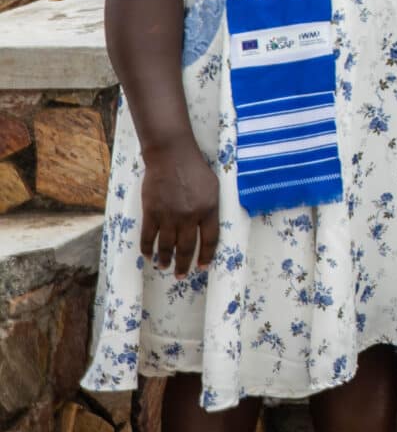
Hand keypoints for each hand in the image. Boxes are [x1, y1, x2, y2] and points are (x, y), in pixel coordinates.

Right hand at [137, 139, 220, 276]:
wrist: (172, 155)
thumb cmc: (195, 169)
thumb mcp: (213, 187)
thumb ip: (212, 208)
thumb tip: (209, 228)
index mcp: (209, 209)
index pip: (210, 240)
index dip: (206, 256)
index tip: (203, 267)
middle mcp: (190, 216)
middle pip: (188, 247)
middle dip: (184, 265)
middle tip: (181, 275)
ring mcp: (169, 215)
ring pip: (167, 246)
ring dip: (165, 260)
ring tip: (164, 267)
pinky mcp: (151, 212)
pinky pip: (148, 237)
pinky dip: (147, 249)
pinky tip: (148, 256)